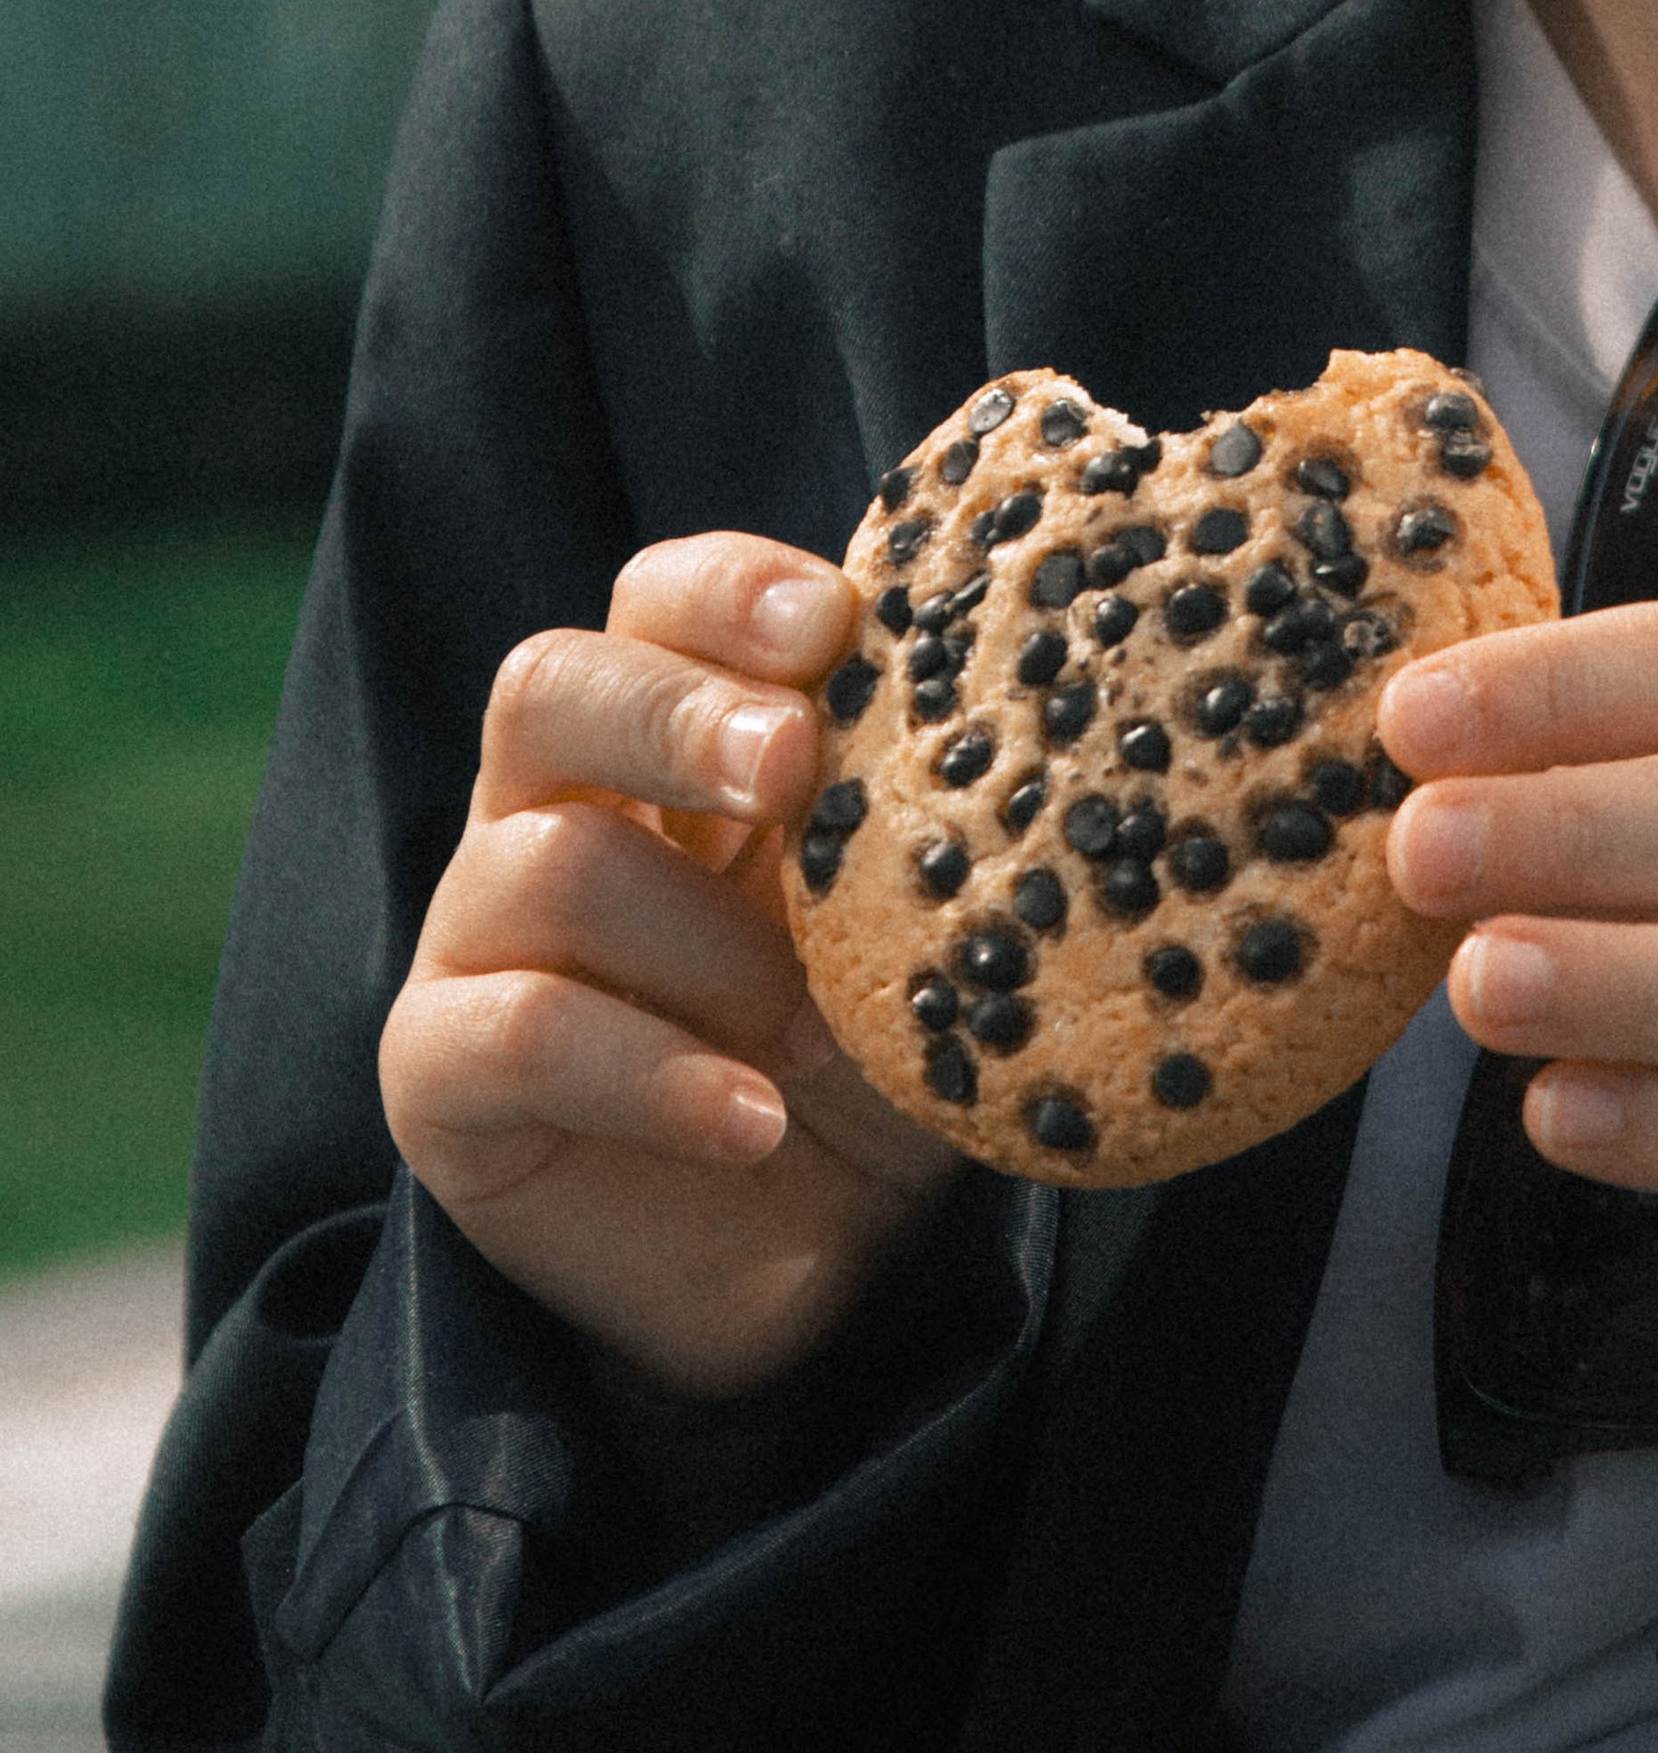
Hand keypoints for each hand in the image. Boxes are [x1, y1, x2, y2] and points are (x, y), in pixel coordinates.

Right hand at [380, 533, 962, 1396]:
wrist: (823, 1265)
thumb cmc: (877, 1047)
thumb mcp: (913, 914)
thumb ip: (919, 803)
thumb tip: (1020, 687)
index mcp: (669, 736)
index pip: (657, 600)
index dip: (730, 593)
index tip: (836, 624)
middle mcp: (551, 809)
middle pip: (551, 687)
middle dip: (678, 712)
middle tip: (793, 766)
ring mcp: (478, 938)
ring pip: (547, 866)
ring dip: (707, 948)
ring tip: (816, 1040)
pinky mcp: (439, 1076)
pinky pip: (515, 1032)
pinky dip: (651, 1073)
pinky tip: (754, 1124)